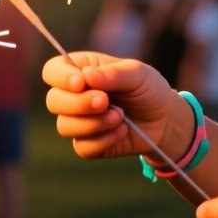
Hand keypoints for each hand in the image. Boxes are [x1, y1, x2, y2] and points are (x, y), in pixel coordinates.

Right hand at [42, 52, 191, 159]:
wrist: (165, 120)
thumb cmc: (149, 90)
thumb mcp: (138, 74)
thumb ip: (112, 74)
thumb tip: (86, 76)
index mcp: (81, 70)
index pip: (52, 71)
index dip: (61, 77)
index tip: (81, 83)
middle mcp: (74, 95)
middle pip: (53, 101)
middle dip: (78, 103)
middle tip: (106, 102)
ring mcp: (79, 121)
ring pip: (64, 126)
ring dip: (94, 123)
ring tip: (120, 117)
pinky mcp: (88, 143)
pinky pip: (83, 147)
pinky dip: (104, 140)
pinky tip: (122, 130)